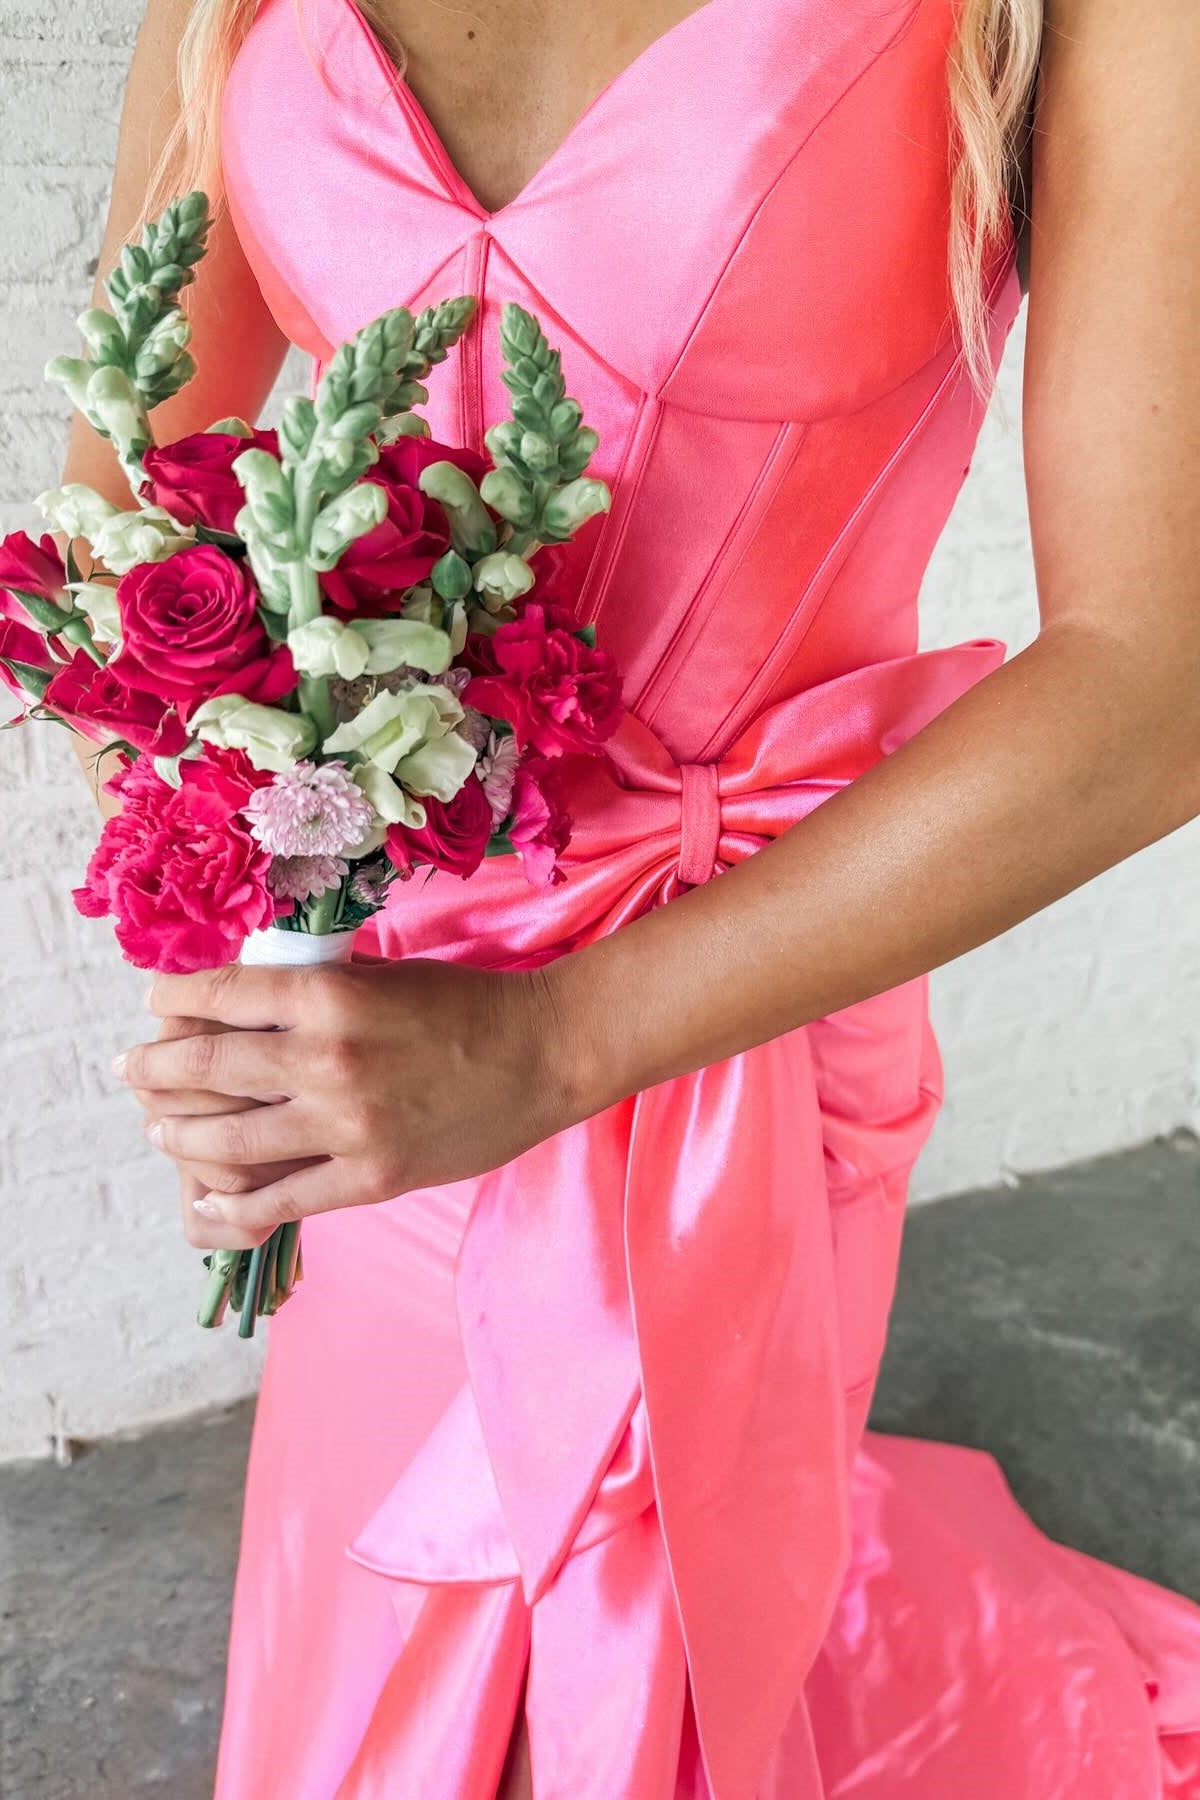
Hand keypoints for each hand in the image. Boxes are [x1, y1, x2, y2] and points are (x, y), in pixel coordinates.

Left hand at [115, 958, 580, 1251]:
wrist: (542, 1055)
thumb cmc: (464, 1005)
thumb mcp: (381, 974)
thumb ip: (313, 988)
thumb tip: (241, 997)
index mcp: (328, 995)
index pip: (219, 997)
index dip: (171, 1002)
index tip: (152, 1007)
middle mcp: (326, 1059)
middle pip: (206, 1069)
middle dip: (154, 1069)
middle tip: (131, 1069)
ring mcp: (346, 1125)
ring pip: (230, 1139)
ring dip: (179, 1133)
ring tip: (158, 1128)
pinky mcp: (370, 1176)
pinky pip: (282, 1197)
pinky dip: (234, 1200)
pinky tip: (207, 1197)